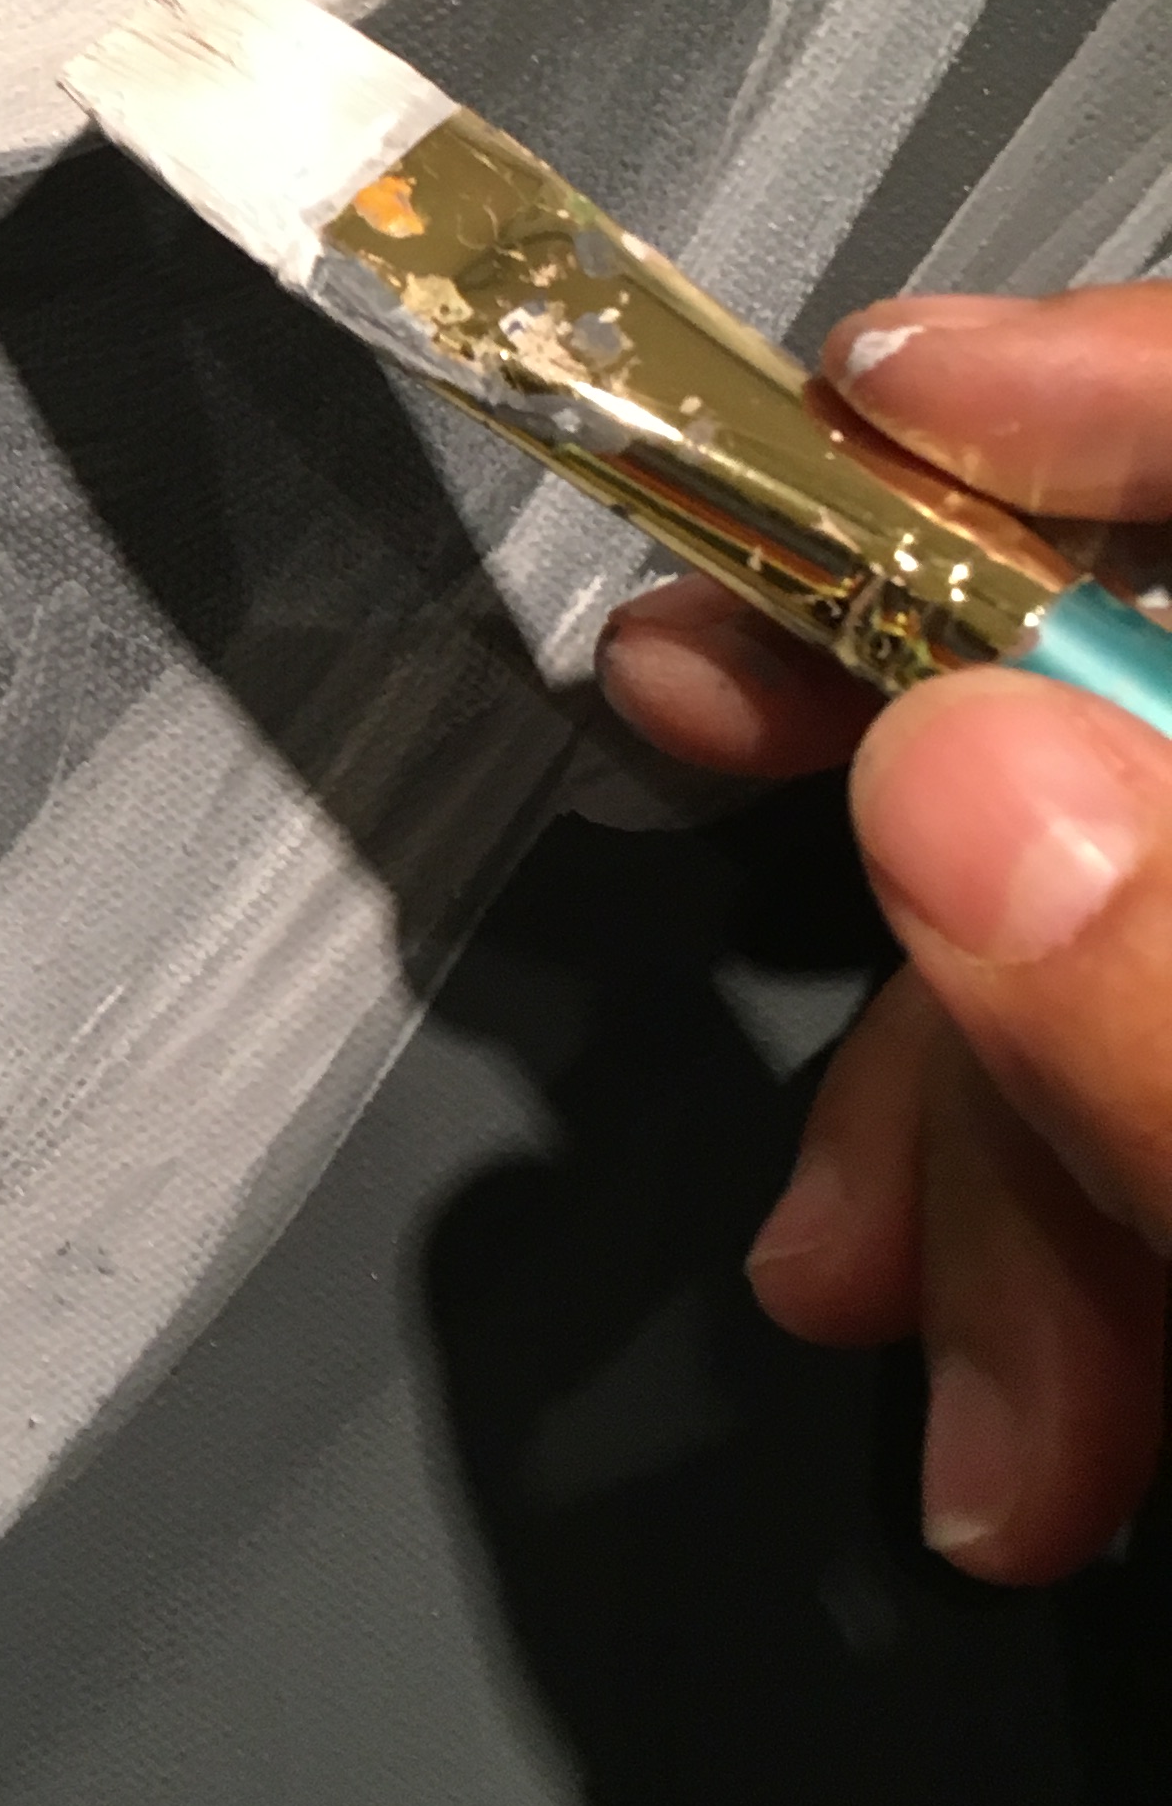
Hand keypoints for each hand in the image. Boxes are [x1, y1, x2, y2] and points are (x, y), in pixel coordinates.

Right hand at [597, 285, 1171, 1584]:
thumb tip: (953, 781)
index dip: (1108, 388)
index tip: (859, 398)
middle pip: (1149, 698)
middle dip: (932, 815)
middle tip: (681, 758)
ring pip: (1124, 926)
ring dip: (969, 1135)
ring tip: (922, 1365)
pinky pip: (1151, 1086)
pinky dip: (1060, 1235)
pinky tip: (1019, 1417)